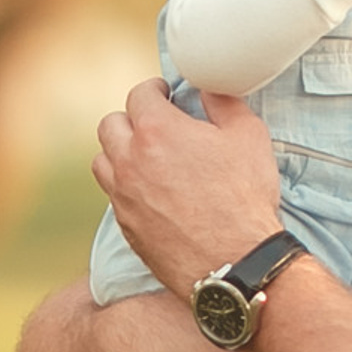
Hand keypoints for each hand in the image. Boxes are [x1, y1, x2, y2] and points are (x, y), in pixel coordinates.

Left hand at [93, 78, 286, 296]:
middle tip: (153, 124)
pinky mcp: (125, 226)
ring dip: (120, 153)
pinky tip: (150, 191)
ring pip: (103, 160)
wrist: (234, 262)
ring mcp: (123, 195)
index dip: (154, 90)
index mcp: (157, 130)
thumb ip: (224, 102)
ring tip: (144, 158)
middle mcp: (130, 160)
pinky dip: (126, 186)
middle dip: (131, 118)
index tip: (163, 94)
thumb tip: (209, 89)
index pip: (139, 95)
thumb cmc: (244, 198)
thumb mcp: (249, 136)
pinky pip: (113, 196)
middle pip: (111, 124)